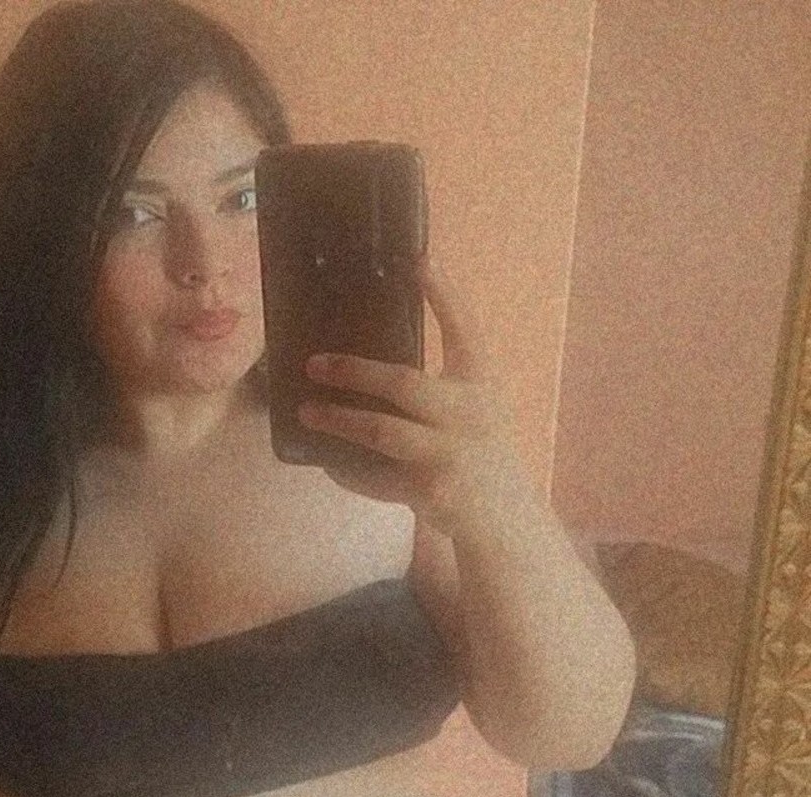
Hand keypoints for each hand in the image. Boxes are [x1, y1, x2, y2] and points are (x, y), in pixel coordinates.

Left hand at [295, 256, 520, 534]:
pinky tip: (330, 464)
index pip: (465, 331)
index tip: (420, 261)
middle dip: (354, 372)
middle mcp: (468, 414)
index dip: (444, 296)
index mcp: (480, 386)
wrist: (506, 518)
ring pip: (382, 432)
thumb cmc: (480, 456)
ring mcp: (451, 454)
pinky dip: (351, 473)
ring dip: (340, 421)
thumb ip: (439, 390)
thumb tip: (369, 370)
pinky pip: (379, 479)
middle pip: (404, 384)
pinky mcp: (432, 490)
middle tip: (314, 364)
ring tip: (307, 413)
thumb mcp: (475, 412)